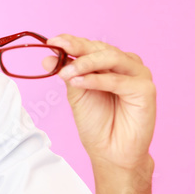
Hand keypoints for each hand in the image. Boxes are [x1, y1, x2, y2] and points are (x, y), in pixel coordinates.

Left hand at [42, 34, 155, 170]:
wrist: (110, 151)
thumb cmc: (97, 124)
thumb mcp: (76, 93)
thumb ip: (68, 73)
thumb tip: (48, 56)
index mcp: (111, 64)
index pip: (92, 46)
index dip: (72, 41)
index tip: (52, 41)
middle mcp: (126, 66)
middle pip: (102, 49)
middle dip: (78, 48)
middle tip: (58, 48)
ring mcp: (138, 76)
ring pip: (111, 59)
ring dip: (85, 63)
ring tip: (66, 72)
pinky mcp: (146, 90)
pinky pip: (118, 80)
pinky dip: (97, 79)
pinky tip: (79, 81)